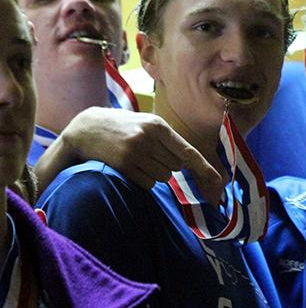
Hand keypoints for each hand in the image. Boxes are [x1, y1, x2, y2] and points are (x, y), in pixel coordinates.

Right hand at [36, 107, 222, 201]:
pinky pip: (147, 184)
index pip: (187, 151)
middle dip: (167, 166)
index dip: (204, 167)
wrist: (87, 128)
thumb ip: (168, 140)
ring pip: (162, 177)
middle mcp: (149, 137)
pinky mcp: (123, 165)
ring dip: (154, 174)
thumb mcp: (147, 124)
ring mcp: (135, 151)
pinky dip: (143, 180)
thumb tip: (187, 162)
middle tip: (149, 155)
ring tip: (138, 160)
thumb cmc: (124, 127)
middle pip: (175, 167)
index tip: (218, 180)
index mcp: (159, 126)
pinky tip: (130, 167)